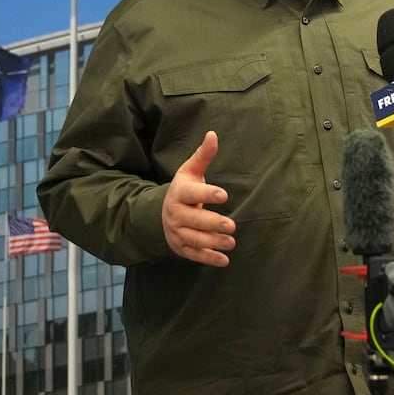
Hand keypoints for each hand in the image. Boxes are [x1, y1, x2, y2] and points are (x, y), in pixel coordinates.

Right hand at [162, 130, 236, 266]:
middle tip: (231, 225)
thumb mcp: (190, 171)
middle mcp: (175, 214)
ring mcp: (176, 232)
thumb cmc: (184, 189)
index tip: (224, 194)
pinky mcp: (180, 248)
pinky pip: (194, 255)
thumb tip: (213, 134)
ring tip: (231, 242)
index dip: (207, 193)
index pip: (191, 194)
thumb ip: (203, 155)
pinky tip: (224, 260)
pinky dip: (208, 259)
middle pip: (193, 220)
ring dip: (213, 243)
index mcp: (178, 193)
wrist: (161, 213)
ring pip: (194, 239)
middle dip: (212, 224)